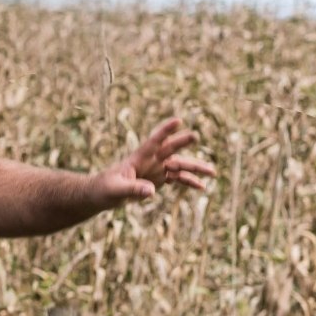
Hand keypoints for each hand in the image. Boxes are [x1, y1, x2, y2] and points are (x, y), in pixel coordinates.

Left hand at [93, 117, 216, 202]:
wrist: (102, 194)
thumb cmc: (105, 189)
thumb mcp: (116, 190)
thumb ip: (133, 189)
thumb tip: (152, 191)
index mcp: (139, 157)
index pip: (154, 141)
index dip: (165, 131)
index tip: (178, 121)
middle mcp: (151, 160)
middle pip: (170, 149)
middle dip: (182, 143)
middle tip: (195, 136)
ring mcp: (157, 169)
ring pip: (180, 165)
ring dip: (195, 168)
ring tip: (213, 172)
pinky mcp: (159, 179)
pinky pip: (178, 179)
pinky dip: (190, 182)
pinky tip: (203, 187)